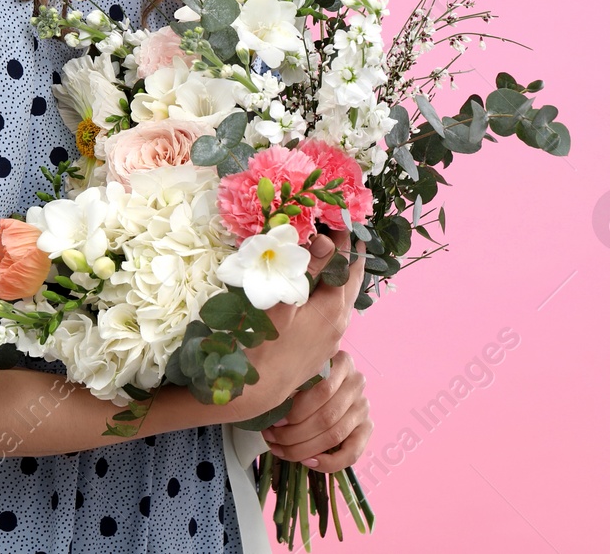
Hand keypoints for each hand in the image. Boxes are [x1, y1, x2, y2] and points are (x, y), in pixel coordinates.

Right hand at [235, 230, 364, 416]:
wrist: (256, 391)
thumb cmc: (262, 342)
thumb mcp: (281, 302)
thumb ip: (305, 271)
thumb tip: (326, 241)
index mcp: (333, 309)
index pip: (345, 265)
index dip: (344, 240)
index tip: (342, 218)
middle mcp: (339, 324)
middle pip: (353, 282)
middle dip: (352, 256)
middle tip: (350, 232)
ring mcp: (331, 338)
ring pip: (345, 298)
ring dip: (343, 274)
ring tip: (338, 255)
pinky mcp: (321, 348)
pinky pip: (334, 312)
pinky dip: (333, 292)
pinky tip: (322, 290)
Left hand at [261, 348, 372, 471]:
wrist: (329, 385)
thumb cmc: (305, 378)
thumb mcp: (300, 374)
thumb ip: (292, 385)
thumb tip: (271, 410)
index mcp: (342, 362)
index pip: (322, 390)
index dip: (296, 410)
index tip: (274, 420)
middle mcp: (357, 383)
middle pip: (326, 416)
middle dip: (294, 432)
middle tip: (271, 436)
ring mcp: (363, 407)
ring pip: (334, 435)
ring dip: (303, 448)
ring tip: (280, 449)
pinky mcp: (367, 428)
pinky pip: (352, 453)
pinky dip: (328, 462)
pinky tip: (308, 462)